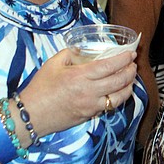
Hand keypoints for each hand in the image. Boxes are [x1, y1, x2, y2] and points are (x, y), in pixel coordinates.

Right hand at [17, 48, 137, 137]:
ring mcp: (90, 106)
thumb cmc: (40, 88)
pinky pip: (108, 107)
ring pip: (119, 98)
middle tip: (133, 64)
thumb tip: (82, 48)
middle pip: (119, 81)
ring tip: (131, 79)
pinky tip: (117, 92)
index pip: (110, 66)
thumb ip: (70, 53)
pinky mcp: (89, 116)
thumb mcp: (53, 64)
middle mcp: (89, 92)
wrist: (31, 115)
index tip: (131, 53)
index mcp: (80, 76)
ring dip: (128, 87)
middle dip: (130, 71)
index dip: (123, 59)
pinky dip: (117, 99)